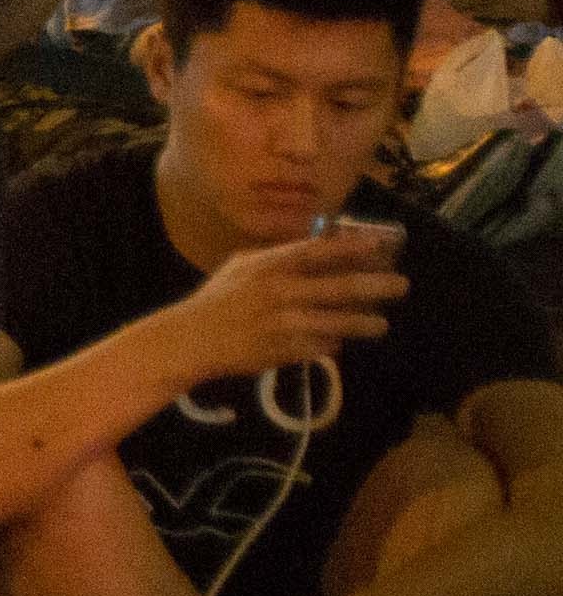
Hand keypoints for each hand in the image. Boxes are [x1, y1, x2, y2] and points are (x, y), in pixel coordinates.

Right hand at [169, 222, 405, 397]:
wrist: (194, 340)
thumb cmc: (217, 300)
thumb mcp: (241, 267)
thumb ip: (275, 258)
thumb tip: (312, 250)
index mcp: (269, 267)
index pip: (318, 252)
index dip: (351, 247)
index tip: (379, 245)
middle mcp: (282, 293)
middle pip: (340, 287)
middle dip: (375, 286)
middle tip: (401, 285)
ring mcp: (286, 323)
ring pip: (339, 322)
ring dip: (365, 323)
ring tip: (381, 324)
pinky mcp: (287, 350)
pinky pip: (322, 347)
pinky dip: (332, 345)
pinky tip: (338, 343)